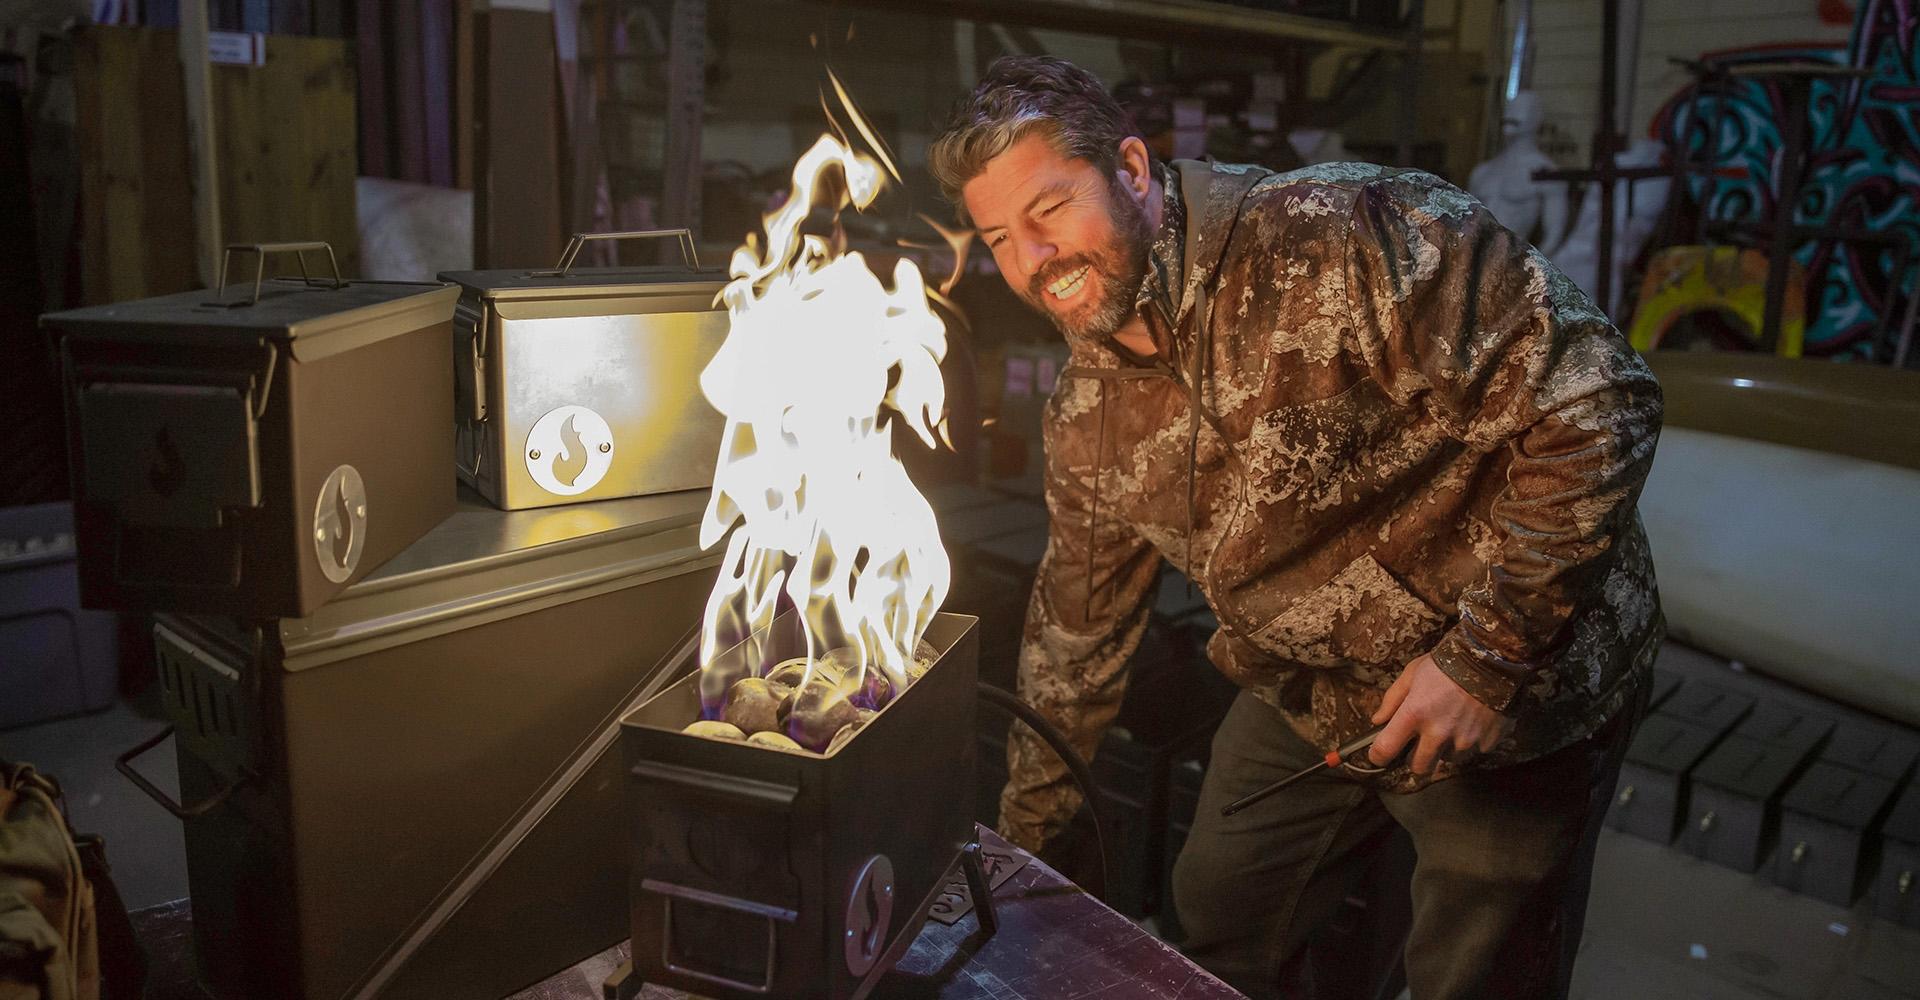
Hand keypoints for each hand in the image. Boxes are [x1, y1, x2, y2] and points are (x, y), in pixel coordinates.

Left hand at [1367, 653, 1512, 773]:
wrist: (1491, 658)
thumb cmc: (1446, 663)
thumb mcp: (1412, 673)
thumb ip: (1392, 699)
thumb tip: (1378, 721)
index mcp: (1414, 713)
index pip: (1386, 749)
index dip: (1379, 756)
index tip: (1380, 755)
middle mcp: (1438, 732)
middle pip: (1419, 767)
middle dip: (1416, 759)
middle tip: (1420, 745)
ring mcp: (1464, 740)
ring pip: (1448, 760)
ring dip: (1445, 749)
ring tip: (1450, 726)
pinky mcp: (1486, 742)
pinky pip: (1473, 752)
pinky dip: (1469, 742)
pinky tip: (1471, 723)